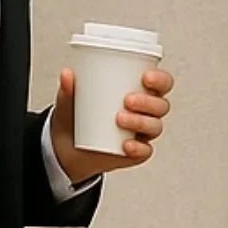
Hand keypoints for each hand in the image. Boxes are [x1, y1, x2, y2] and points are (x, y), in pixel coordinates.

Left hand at [50, 65, 174, 185]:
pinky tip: (126, 145)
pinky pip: (145, 152)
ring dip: (141, 122)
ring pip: (155, 127)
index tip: (146, 77)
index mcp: (139, 92)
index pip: (162, 83)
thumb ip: (68, 88)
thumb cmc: (77, 117)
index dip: (161, 79)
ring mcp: (141, 134)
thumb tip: (66, 74)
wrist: (66, 148)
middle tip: (127, 100)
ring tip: (119, 119)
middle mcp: (145, 112)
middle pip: (161, 105)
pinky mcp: (135, 153)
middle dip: (148, 101)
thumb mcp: (70, 101)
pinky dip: (138, 148)